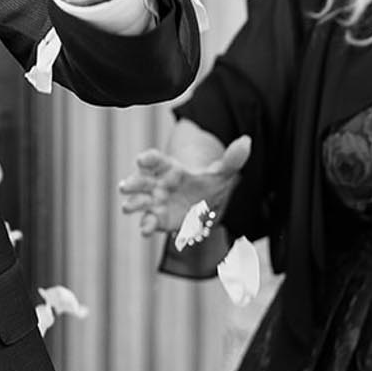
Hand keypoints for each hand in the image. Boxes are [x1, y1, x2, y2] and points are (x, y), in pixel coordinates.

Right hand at [118, 135, 250, 237]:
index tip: (141, 159)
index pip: (156, 160)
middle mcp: (157, 184)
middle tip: (125, 185)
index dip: (148, 159)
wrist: (203, 205)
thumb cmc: (206, 184)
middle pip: (141, 180)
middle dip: (132, 183)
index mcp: (169, 168)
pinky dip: (146, 226)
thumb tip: (247, 141)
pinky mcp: (158, 219)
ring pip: (139, 201)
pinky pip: (149, 222)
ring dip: (133, 204)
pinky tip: (145, 230)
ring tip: (128, 207)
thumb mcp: (221, 172)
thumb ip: (231, 159)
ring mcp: (155, 202)